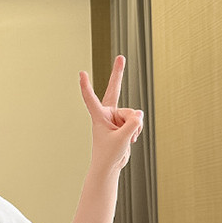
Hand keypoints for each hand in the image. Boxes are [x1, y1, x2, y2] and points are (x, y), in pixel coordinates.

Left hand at [79, 55, 143, 172]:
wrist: (110, 166)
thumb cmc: (109, 154)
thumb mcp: (122, 139)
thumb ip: (132, 124)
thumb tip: (140, 113)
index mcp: (98, 117)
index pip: (91, 99)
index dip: (86, 86)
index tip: (81, 73)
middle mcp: (107, 114)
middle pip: (114, 91)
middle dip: (118, 74)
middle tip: (121, 57)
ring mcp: (116, 117)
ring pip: (132, 114)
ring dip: (133, 128)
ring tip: (126, 139)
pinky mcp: (124, 123)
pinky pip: (136, 120)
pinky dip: (137, 130)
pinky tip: (130, 138)